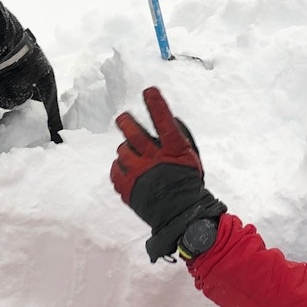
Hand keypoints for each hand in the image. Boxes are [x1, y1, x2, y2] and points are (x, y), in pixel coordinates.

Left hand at [112, 87, 225, 261]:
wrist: (181, 215)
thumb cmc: (187, 183)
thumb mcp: (190, 158)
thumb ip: (177, 140)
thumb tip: (167, 120)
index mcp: (174, 151)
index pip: (164, 123)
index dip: (156, 105)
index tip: (149, 91)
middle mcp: (155, 160)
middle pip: (133, 133)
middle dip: (125, 121)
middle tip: (123, 118)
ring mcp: (139, 174)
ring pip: (122, 150)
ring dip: (126, 150)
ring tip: (135, 158)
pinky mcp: (127, 188)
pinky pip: (115, 169)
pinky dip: (119, 166)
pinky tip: (128, 169)